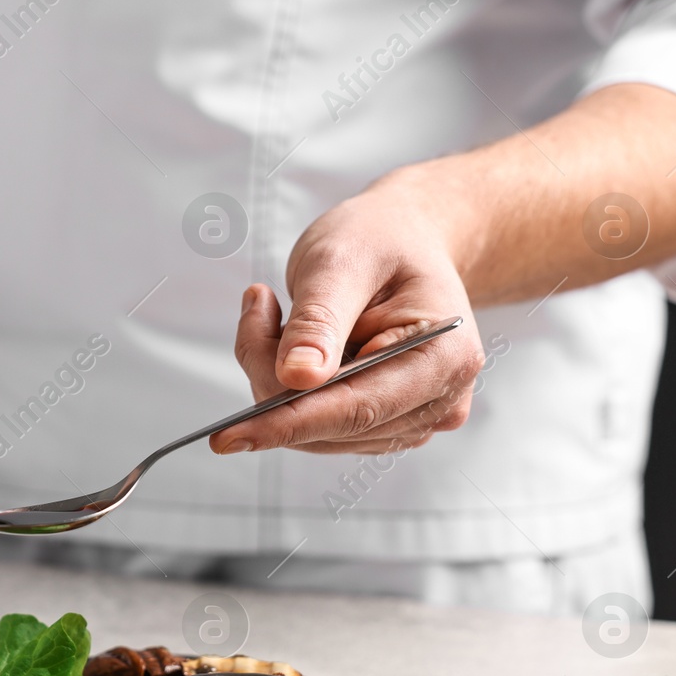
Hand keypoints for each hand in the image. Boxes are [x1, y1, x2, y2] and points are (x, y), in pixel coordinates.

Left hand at [209, 174, 485, 455]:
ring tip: (277, 315)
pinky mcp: (385, 423)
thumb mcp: (342, 260)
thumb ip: (319, 320)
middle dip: (274, 379)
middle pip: (331, 423)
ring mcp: (413, 417)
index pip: (358, 408)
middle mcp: (439, 399)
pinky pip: (317, 425)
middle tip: (258, 310)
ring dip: (278, 381)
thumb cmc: (381, 240)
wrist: (404, 239)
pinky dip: (288, 388)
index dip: (289, 422)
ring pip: (315, 431)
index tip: (229, 437)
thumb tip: (298, 379)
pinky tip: (292, 341)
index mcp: (445, 357)